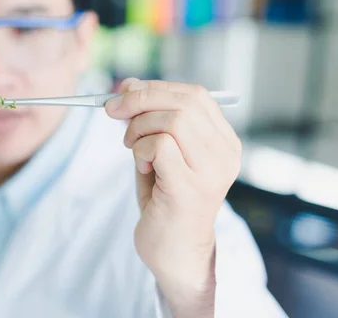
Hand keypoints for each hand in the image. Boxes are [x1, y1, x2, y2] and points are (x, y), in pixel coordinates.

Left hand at [105, 79, 241, 317]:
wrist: (174, 252)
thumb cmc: (166, 200)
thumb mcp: (160, 151)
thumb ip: (150, 119)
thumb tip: (128, 86)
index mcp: (224, 141)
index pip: (195, 95)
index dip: (156, 87)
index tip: (125, 93)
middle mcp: (225, 154)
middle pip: (184, 101)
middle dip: (140, 99)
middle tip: (112, 111)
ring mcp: (211, 172)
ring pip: (172, 120)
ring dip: (138, 128)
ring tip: (132, 148)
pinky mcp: (190, 189)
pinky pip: (159, 146)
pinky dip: (140, 149)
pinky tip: (142, 167)